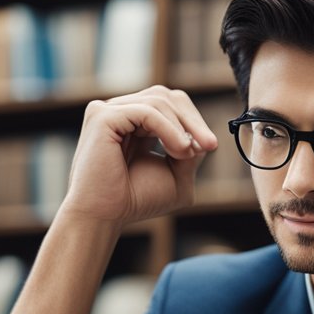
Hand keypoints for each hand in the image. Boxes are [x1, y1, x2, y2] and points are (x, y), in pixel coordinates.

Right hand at [61, 86, 218, 226]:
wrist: (105, 217)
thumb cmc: (136, 200)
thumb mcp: (176, 175)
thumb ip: (191, 152)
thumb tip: (202, 135)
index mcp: (133, 124)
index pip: (169, 104)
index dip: (193, 120)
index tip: (211, 146)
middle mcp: (119, 113)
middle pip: (166, 96)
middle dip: (192, 120)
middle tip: (210, 145)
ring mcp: (107, 111)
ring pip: (158, 100)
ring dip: (182, 127)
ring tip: (187, 154)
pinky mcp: (102, 116)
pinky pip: (146, 111)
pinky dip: (169, 128)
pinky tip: (178, 149)